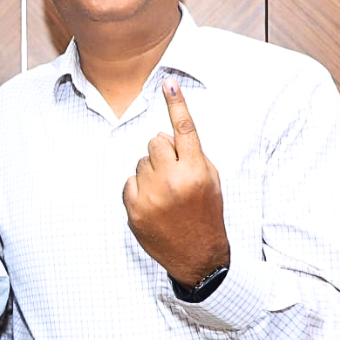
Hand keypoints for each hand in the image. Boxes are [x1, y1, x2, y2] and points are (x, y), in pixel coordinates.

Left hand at [122, 78, 229, 285]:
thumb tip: (160, 133)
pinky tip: (154, 204)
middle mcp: (172, 181)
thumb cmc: (206, 212)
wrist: (198, 255)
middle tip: (173, 172)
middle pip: (154, 142)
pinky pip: (129, 183)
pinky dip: (138, 190)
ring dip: (150, 172)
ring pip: (140, 162)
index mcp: (196, 171)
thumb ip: (190, 154)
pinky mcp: (134, 210)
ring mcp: (151, 196)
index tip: (167, 83)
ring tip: (166, 193)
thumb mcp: (210, 180)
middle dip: (162, 152)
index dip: (177, 104)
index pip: (185, 130)